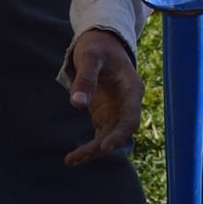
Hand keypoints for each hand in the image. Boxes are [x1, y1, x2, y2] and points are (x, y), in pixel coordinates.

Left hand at [65, 28, 143, 165]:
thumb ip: (85, 79)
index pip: (130, 116)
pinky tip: (72, 158)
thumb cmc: (97, 47)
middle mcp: (128, 103)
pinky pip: (100, 136)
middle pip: (120, 131)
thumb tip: (77, 105)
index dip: (120, 133)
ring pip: (110, 137)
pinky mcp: (106, 115)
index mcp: (132, 88)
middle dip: (102, 146)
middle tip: (79, 156)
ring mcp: (117, 111)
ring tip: (70, 160)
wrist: (101, 43)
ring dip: (93, 151)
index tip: (105, 147)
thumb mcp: (89, 57)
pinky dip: (89, 148)